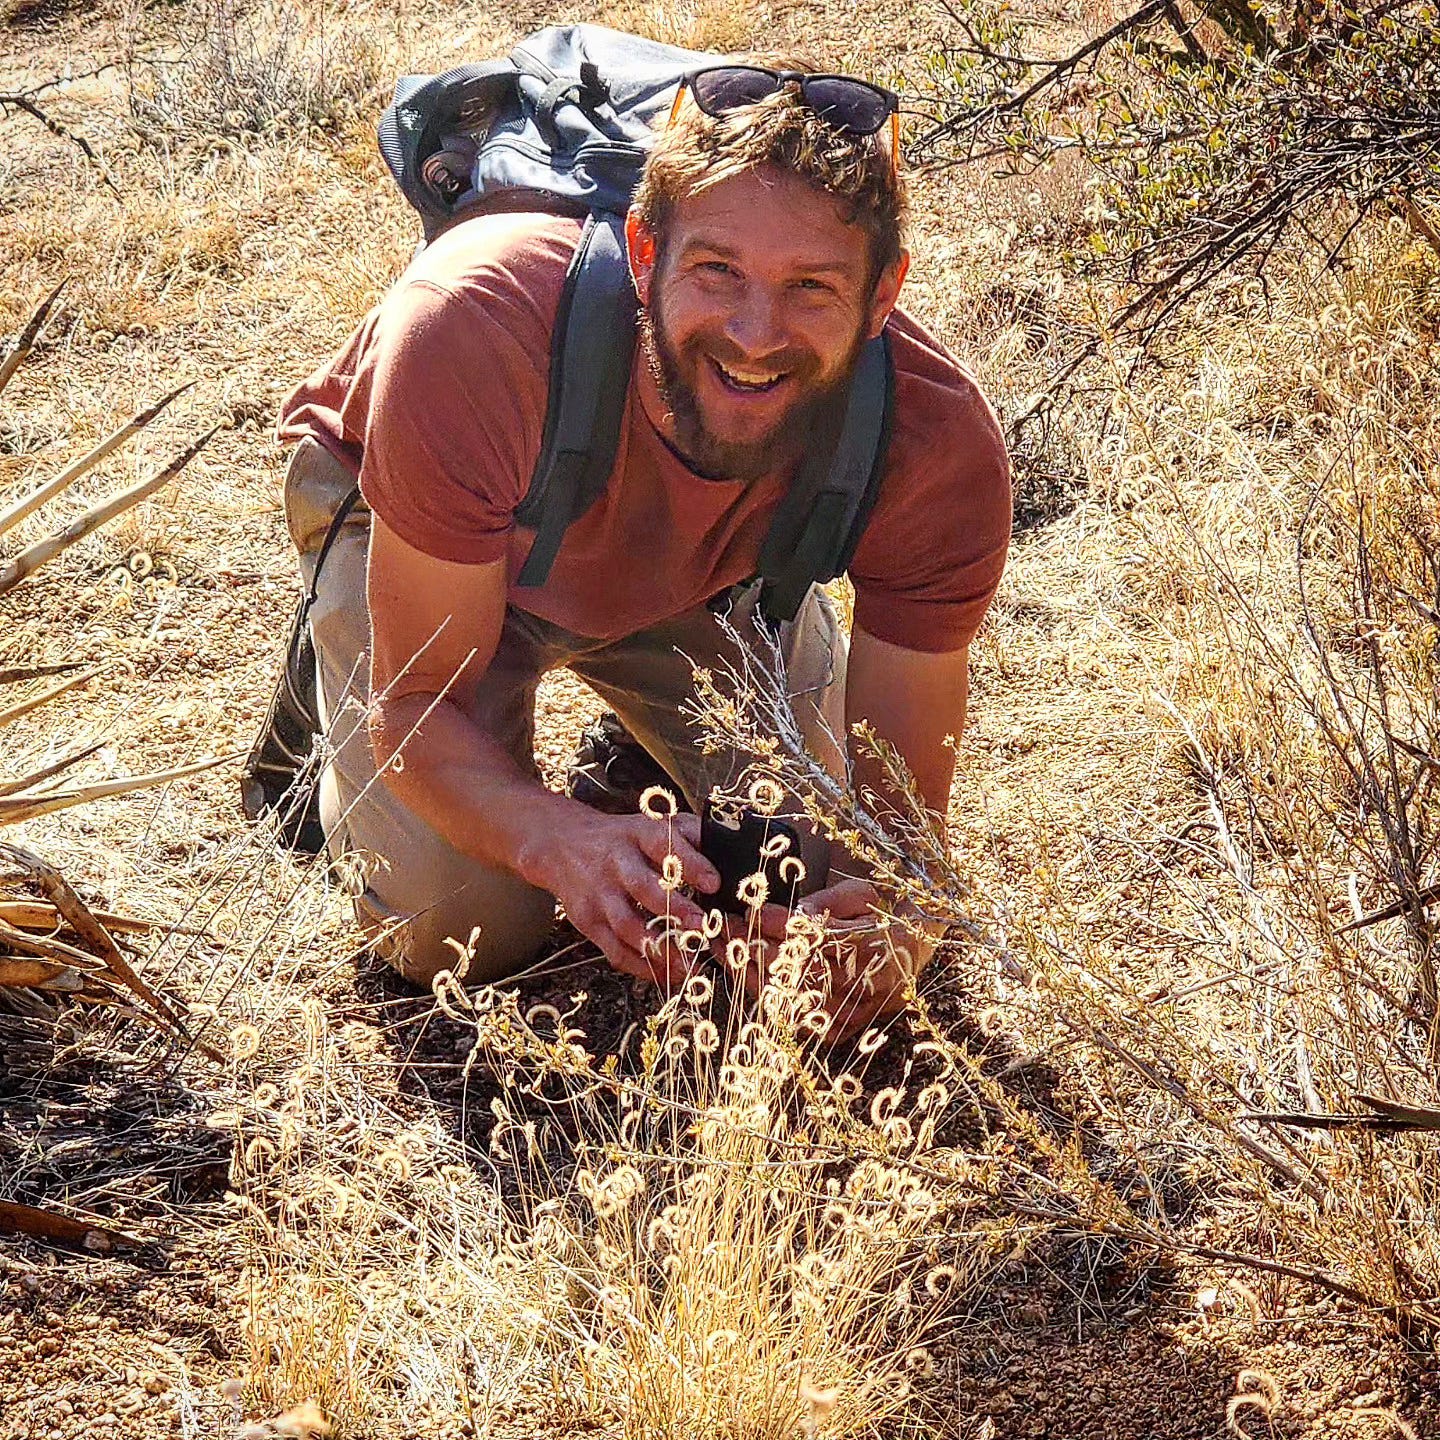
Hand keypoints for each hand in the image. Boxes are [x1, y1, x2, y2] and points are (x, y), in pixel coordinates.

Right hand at [527, 806, 719, 987]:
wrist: (562, 846)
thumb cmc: (623, 839)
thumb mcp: (651, 825)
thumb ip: (690, 834)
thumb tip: (729, 848)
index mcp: (637, 835)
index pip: (664, 845)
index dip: (689, 863)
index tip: (714, 882)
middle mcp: (616, 864)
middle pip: (643, 887)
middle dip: (674, 910)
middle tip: (702, 928)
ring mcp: (599, 895)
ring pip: (627, 925)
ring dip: (658, 948)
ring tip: (689, 967)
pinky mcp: (588, 921)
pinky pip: (614, 949)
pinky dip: (640, 966)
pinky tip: (665, 977)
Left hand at [735, 877, 934, 1043]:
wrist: (920, 944)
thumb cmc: (886, 912)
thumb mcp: (860, 895)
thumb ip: (822, 905)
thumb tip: (782, 918)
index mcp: (871, 946)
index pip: (806, 937)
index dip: (770, 923)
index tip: (743, 909)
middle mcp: (862, 985)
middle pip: (791, 968)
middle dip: (749, 945)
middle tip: (721, 928)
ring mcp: (854, 1011)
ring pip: (790, 999)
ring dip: (749, 974)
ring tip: (723, 951)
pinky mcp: (847, 1027)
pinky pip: (799, 1021)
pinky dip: (771, 999)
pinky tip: (748, 978)